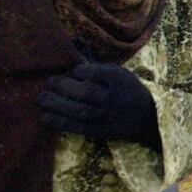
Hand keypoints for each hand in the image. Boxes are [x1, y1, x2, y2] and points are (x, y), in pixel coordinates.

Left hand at [39, 63, 160, 150]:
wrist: (148, 118)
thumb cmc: (129, 90)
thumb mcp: (120, 73)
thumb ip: (98, 68)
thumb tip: (71, 59)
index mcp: (119, 80)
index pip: (94, 73)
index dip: (78, 72)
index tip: (71, 73)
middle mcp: (113, 98)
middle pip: (85, 92)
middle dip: (63, 86)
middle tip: (50, 82)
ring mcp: (108, 116)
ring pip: (80, 110)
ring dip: (58, 105)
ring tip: (42, 98)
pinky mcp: (102, 131)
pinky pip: (79, 127)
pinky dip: (61, 123)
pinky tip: (46, 117)